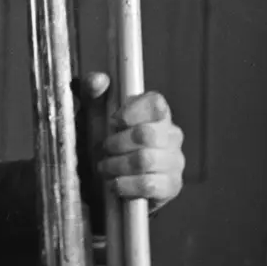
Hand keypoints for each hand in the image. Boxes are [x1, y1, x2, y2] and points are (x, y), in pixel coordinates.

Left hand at [96, 86, 184, 209]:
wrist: (102, 176)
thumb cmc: (100, 137)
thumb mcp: (91, 111)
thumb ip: (91, 90)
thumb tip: (99, 80)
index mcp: (156, 112)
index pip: (156, 103)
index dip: (133, 111)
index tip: (113, 120)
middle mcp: (171, 134)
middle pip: (146, 135)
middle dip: (116, 144)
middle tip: (102, 149)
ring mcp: (175, 161)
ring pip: (145, 160)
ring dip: (116, 165)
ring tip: (105, 168)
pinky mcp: (172, 185)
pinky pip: (149, 185)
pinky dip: (125, 185)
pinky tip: (115, 184)